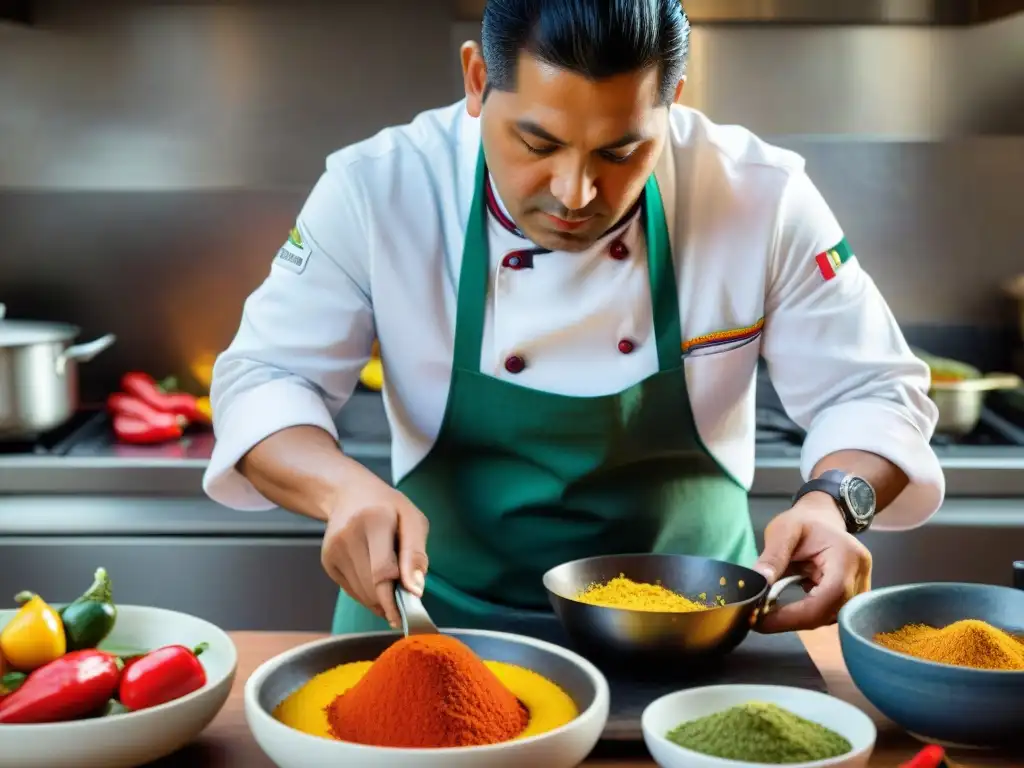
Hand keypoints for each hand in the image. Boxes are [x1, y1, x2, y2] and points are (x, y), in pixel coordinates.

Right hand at [320, 470, 428, 628]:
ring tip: (393, 581)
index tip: (410, 612)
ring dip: (381, 598)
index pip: (382, 571)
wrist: (349, 494)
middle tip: (406, 600)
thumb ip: (416, 554)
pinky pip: (353, 591)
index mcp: (373, 521)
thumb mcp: (412, 519)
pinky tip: (376, 578)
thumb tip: (416, 590)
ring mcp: (333, 551)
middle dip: (392, 600)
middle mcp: (348, 536)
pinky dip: (369, 593)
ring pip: (362, 593)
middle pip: (372, 587)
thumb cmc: (387, 507)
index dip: (396, 598)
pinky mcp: (328, 562)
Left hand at [752, 493, 871, 632]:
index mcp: (847, 556)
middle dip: (793, 620)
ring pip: (829, 617)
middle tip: (758, 619)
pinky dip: (805, 614)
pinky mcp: (852, 598)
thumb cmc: (803, 522)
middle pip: (831, 612)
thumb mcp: (783, 531)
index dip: (796, 614)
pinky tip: (785, 610)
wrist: (823, 520)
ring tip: (768, 612)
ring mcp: (860, 589)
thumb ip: (773, 556)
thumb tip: (759, 584)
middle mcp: (860, 576)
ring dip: (798, 618)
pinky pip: (829, 613)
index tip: (762, 619)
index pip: (829, 595)